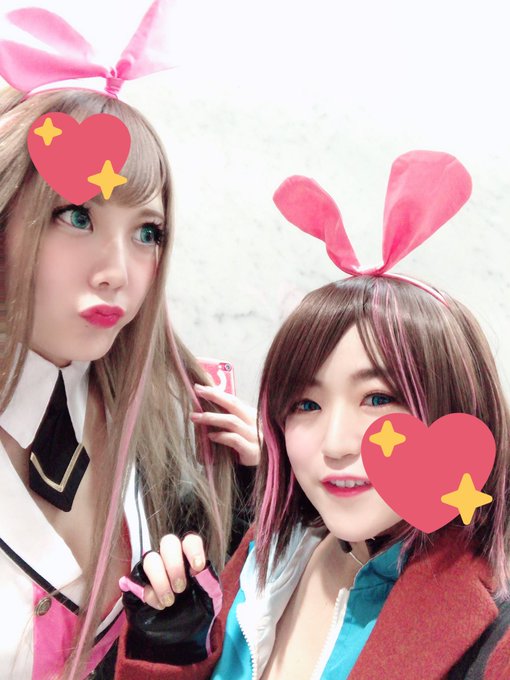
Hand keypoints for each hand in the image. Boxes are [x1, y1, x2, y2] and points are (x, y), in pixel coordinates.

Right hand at [120, 533, 221, 664]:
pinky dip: (148, 592)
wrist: (180, 638)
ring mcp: (153, 570)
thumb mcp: (210, 601)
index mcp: (190, 559)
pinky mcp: (138, 584)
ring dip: (160, 580)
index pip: (190, 541)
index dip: (193, 549)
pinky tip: (158, 605)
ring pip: (151, 558)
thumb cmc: (197, 614)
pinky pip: (137, 579)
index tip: (197, 568)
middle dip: (174, 564)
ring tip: (169, 602)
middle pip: (168, 542)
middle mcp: (171, 559)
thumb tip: (200, 569)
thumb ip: (209, 583)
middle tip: (180, 588)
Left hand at [191, 384, 259, 465]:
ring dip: (211, 417)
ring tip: (196, 417)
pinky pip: (235, 440)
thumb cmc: (245, 447)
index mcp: (250, 415)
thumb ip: (226, 418)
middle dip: (214, 396)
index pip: (232, 399)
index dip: (216, 392)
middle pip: (233, 404)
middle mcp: (254, 422)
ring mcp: (255, 436)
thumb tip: (203, 407)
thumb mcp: (238, 429)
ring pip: (232, 421)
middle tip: (197, 392)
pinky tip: (210, 436)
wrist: (262, 469)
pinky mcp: (252, 451)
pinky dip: (221, 436)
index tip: (199, 387)